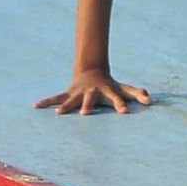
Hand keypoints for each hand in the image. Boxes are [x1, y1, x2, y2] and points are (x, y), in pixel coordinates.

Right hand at [35, 69, 151, 115]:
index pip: (117, 99)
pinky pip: (55, 98)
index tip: (125, 113)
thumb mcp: (125, 89)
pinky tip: (35, 106)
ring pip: (70, 100)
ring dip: (64, 106)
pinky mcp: (68, 94)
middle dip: (87, 106)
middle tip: (85, 113)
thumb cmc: (111, 85)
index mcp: (107, 92)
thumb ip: (138, 94)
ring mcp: (78, 93)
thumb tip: (151, 101)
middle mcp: (91, 93)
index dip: (121, 105)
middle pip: (90, 100)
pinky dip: (46, 102)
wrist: (92, 71)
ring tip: (57, 114)